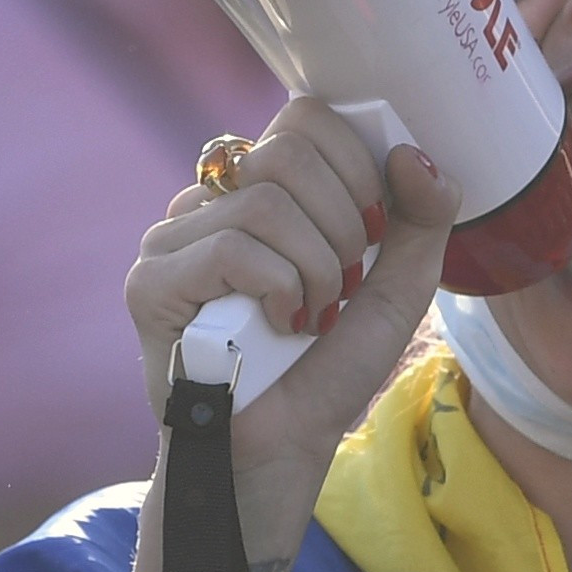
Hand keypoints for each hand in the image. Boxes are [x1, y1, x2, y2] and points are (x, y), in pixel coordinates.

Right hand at [127, 100, 452, 571]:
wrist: (279, 452)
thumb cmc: (326, 372)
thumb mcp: (395, 290)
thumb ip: (421, 220)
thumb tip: (414, 154)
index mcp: (260, 189)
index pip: (305, 119)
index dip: (356, 165)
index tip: (372, 230)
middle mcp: (208, 202)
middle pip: (288, 150)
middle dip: (344, 223)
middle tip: (342, 284)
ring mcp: (171, 239)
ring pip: (266, 202)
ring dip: (316, 267)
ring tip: (311, 314)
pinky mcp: (151, 283)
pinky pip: (232, 249)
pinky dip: (279, 290)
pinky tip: (279, 326)